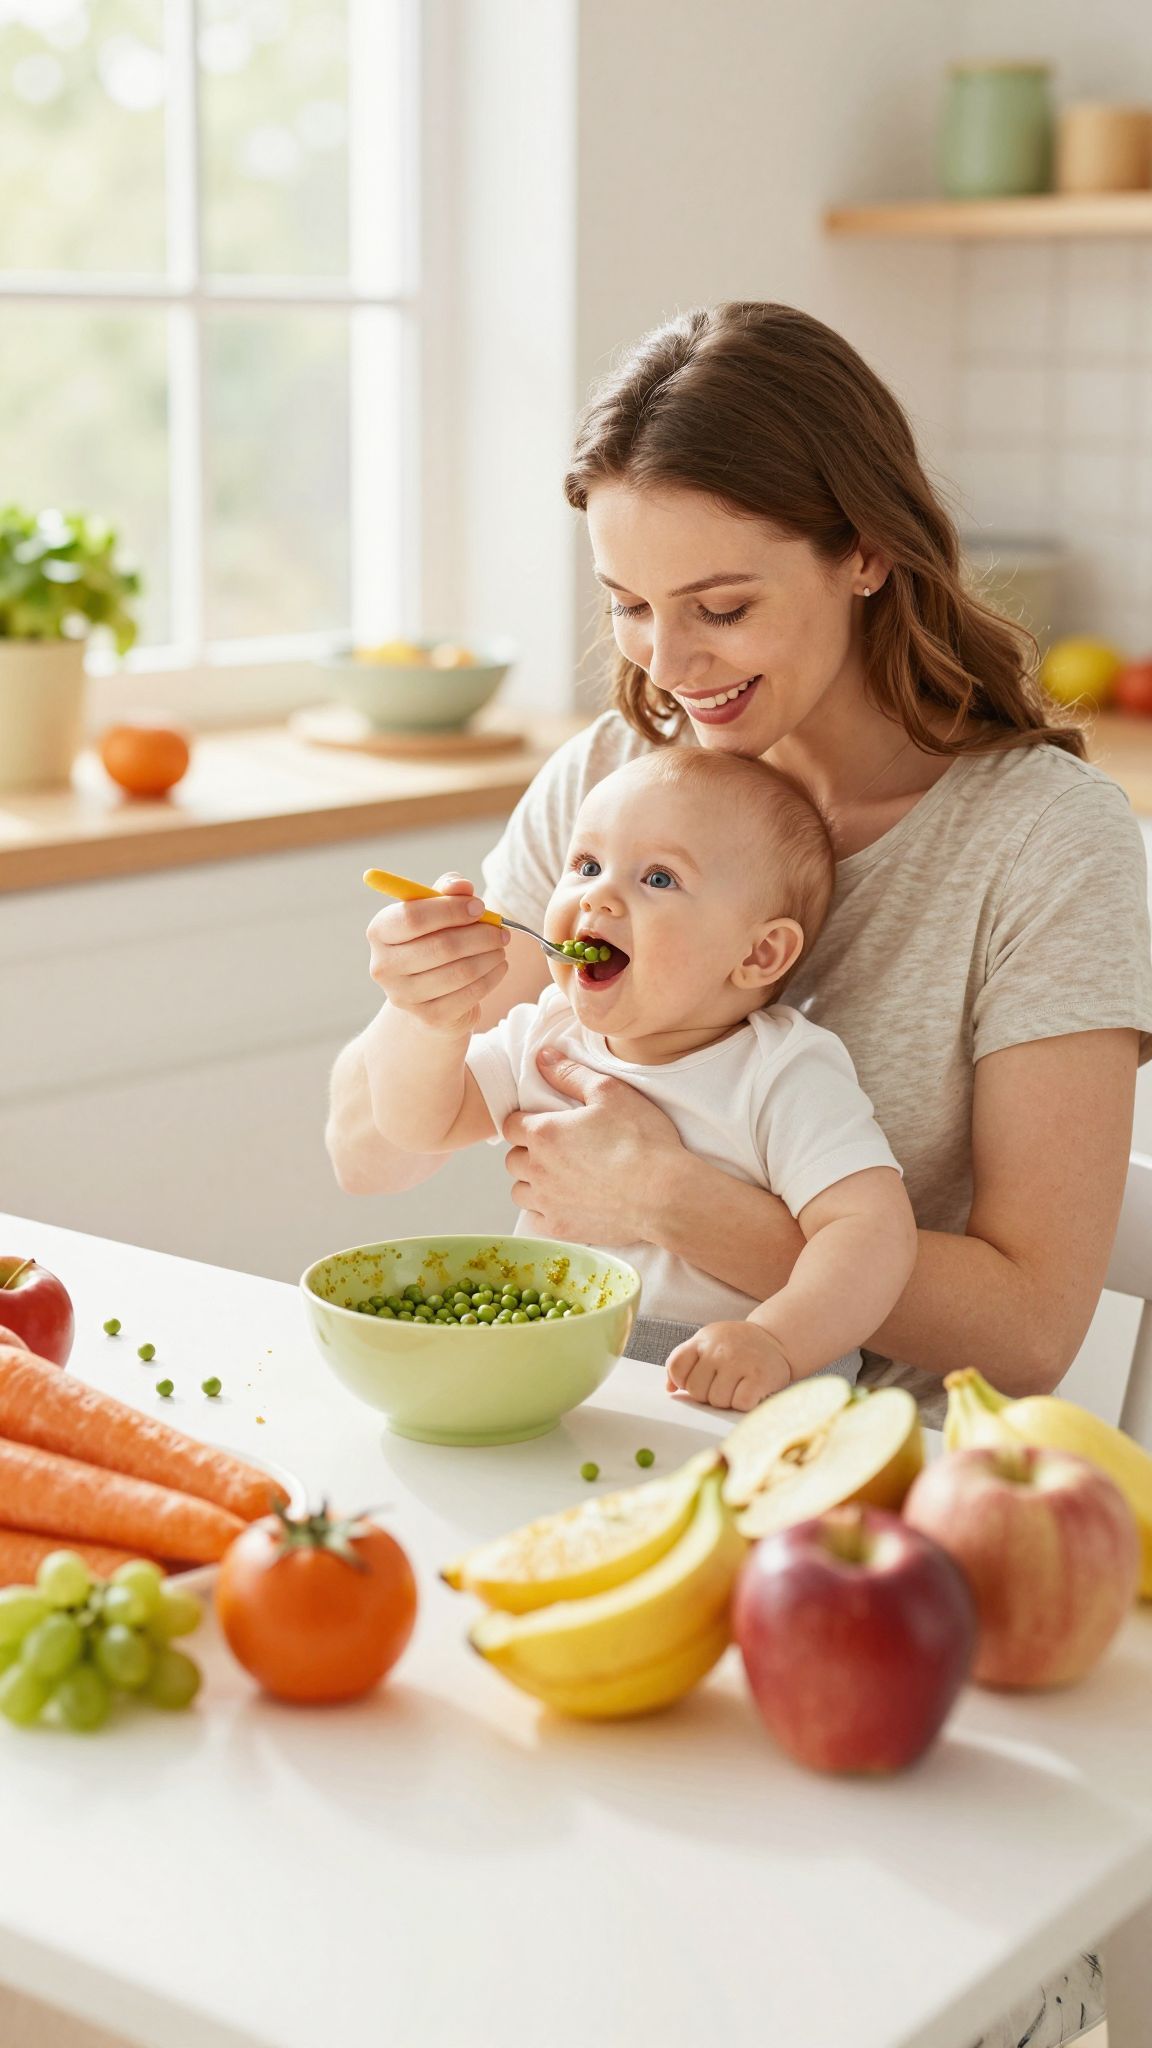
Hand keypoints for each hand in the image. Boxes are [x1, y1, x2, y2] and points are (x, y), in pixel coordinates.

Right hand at [366, 872, 509, 1033]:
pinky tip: (499, 966)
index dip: (451, 909)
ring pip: (460, 972)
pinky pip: (470, 994)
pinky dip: (492, 977)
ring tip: (501, 947)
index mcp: (380, 931)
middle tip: (501, 930)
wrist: (427, 994)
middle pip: (441, 946)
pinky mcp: (428, 1017)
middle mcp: (383, 966)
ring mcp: (403, 996)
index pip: (413, 917)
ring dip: (490, 956)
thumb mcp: (436, 910)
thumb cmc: (432, 940)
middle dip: (480, 935)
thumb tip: (462, 885)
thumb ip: (447, 891)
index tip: (480, 907)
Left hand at [501, 1045, 686, 1240]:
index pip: (510, 1124)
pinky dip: (544, 1210)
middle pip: (512, 1158)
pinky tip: (566, 1202)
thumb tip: (543, 1057)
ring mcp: (546, 1201)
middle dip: (528, 1151)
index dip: (525, 1121)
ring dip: (532, 1182)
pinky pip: (535, 1219)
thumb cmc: (640, 1140)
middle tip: (557, 1149)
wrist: (664, 1193)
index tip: (543, 1122)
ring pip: (519, 1190)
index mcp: (543, 1132)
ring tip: (559, 1176)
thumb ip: (570, 1074)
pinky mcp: (560, 1228)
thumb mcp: (609, 1092)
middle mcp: (537, 1168)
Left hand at [665, 1322, 792, 1412]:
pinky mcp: (759, 1377)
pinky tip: (750, 1391)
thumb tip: (670, 1389)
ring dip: (726, 1400)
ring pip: (717, 1400)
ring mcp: (740, 1362)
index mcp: (703, 1340)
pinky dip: (744, 1403)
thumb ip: (685, 1362)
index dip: (682, 1381)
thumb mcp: (707, 1344)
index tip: (697, 1379)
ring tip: (737, 1385)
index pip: (676, 1367)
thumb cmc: (736, 1347)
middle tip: (723, 1383)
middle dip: (707, 1393)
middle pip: (696, 1390)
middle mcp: (720, 1349)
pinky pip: (740, 1403)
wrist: (776, 1339)